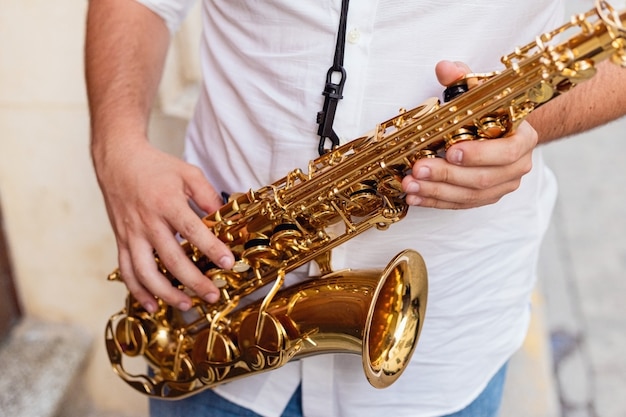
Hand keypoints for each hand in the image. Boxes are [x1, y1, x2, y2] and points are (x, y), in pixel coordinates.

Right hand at [94, 138, 233, 312]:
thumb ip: (208, 196)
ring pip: (146, 272)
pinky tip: (152, 305)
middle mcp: (147, 222)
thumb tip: (226, 217)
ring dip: (166, 293)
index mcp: (167, 203)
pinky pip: (127, 271)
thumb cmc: (156, 167)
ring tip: (186, 305)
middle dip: (194, 281)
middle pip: (171, 259)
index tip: (228, 262)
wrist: (118, 160)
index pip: (192, 230)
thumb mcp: (188, 173)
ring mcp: (132, 234)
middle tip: (213, 295)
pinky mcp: (122, 241)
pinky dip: (138, 291)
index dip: (211, 248)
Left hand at [401, 60, 537, 208]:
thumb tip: (444, 68)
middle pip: (483, 178)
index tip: (451, 151)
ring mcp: (502, 185)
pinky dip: (436, 201)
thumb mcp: (478, 91)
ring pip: (470, 195)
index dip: (479, 154)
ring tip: (410, 185)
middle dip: (447, 175)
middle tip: (418, 168)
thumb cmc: (489, 111)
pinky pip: (461, 204)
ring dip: (436, 191)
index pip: (507, 152)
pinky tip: (416, 197)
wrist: (501, 130)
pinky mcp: (485, 197)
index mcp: (523, 139)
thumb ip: (463, 79)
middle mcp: (517, 166)